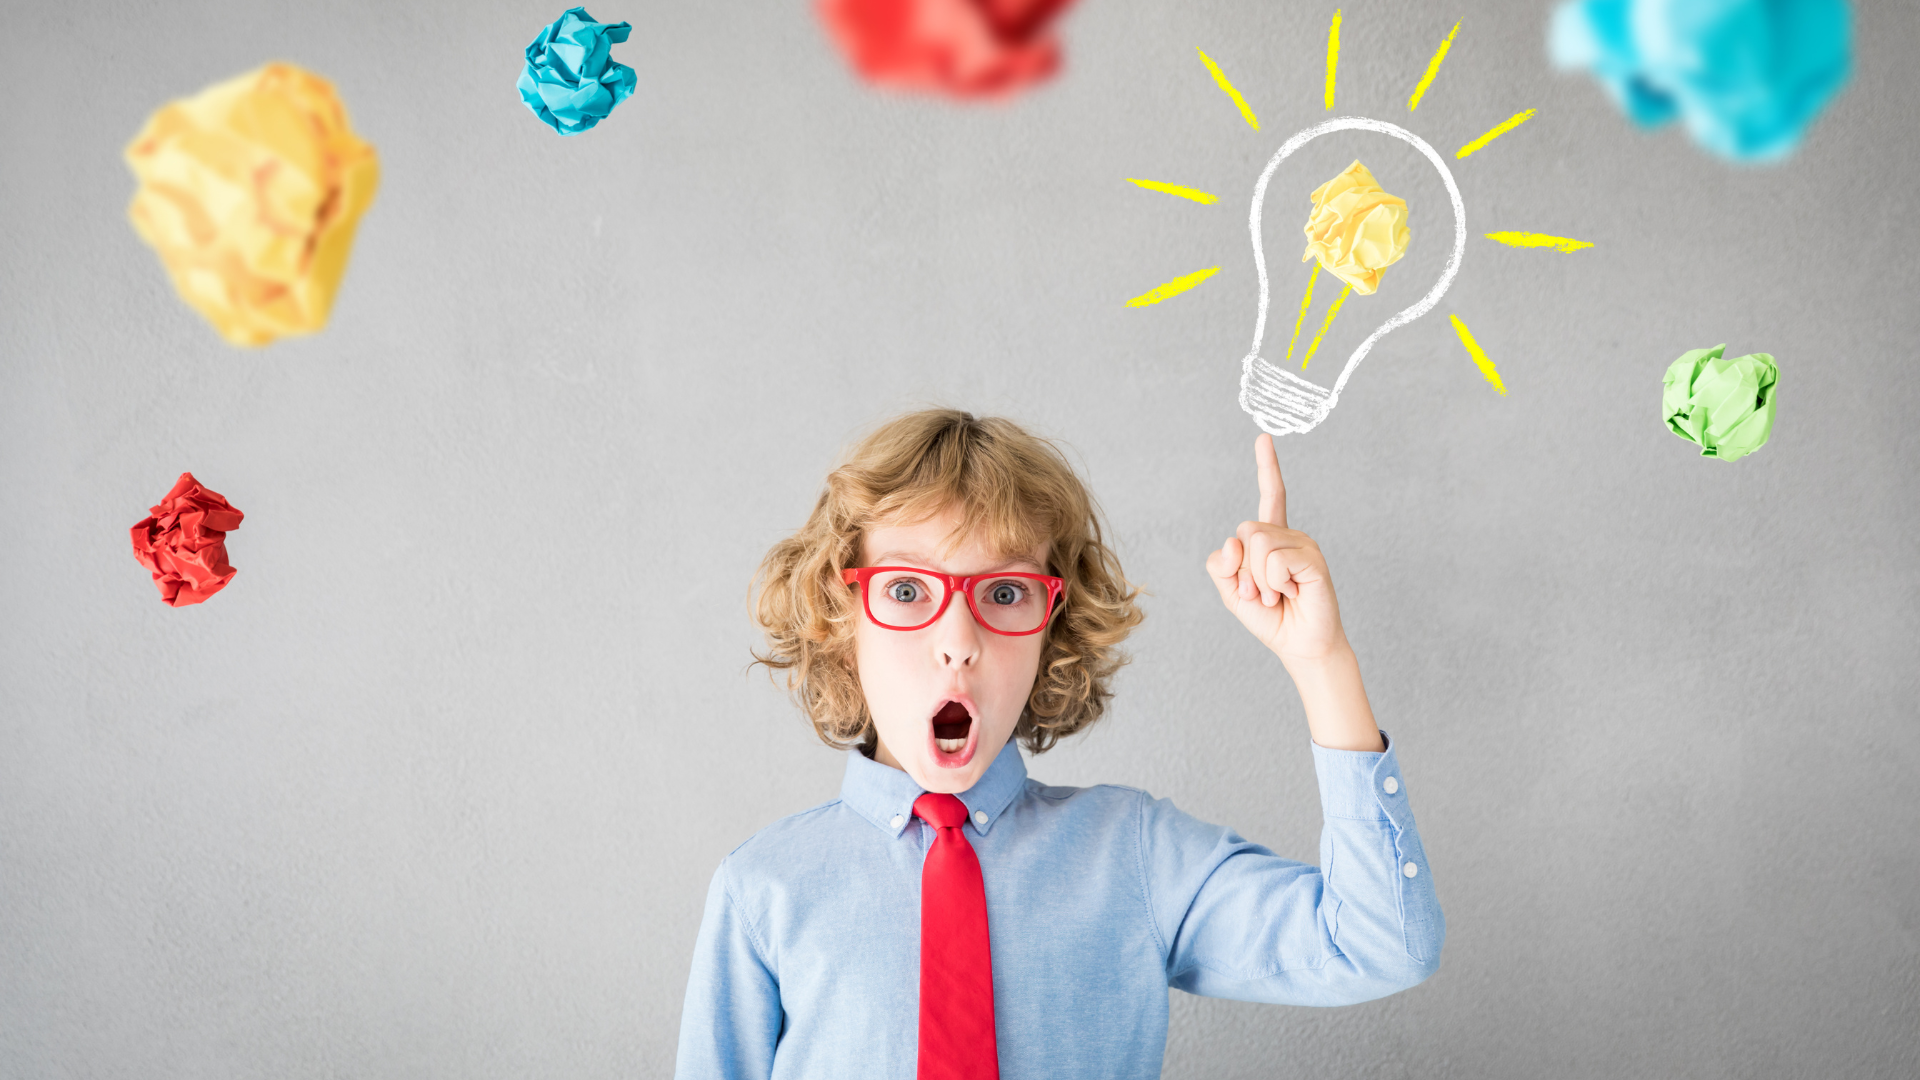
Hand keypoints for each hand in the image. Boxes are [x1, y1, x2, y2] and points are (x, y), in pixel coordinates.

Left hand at [1205, 433, 1350, 666]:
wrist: (1299, 645)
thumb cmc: (1270, 618)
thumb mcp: (1231, 592)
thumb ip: (1220, 566)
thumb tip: (1233, 541)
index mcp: (1271, 538)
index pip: (1270, 496)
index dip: (1267, 467)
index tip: (1264, 438)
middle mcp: (1289, 535)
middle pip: (1244, 531)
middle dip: (1242, 571)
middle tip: (1261, 593)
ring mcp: (1303, 544)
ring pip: (1257, 545)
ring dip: (1258, 580)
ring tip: (1277, 595)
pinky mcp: (1313, 559)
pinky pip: (1274, 562)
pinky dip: (1274, 584)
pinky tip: (1293, 593)